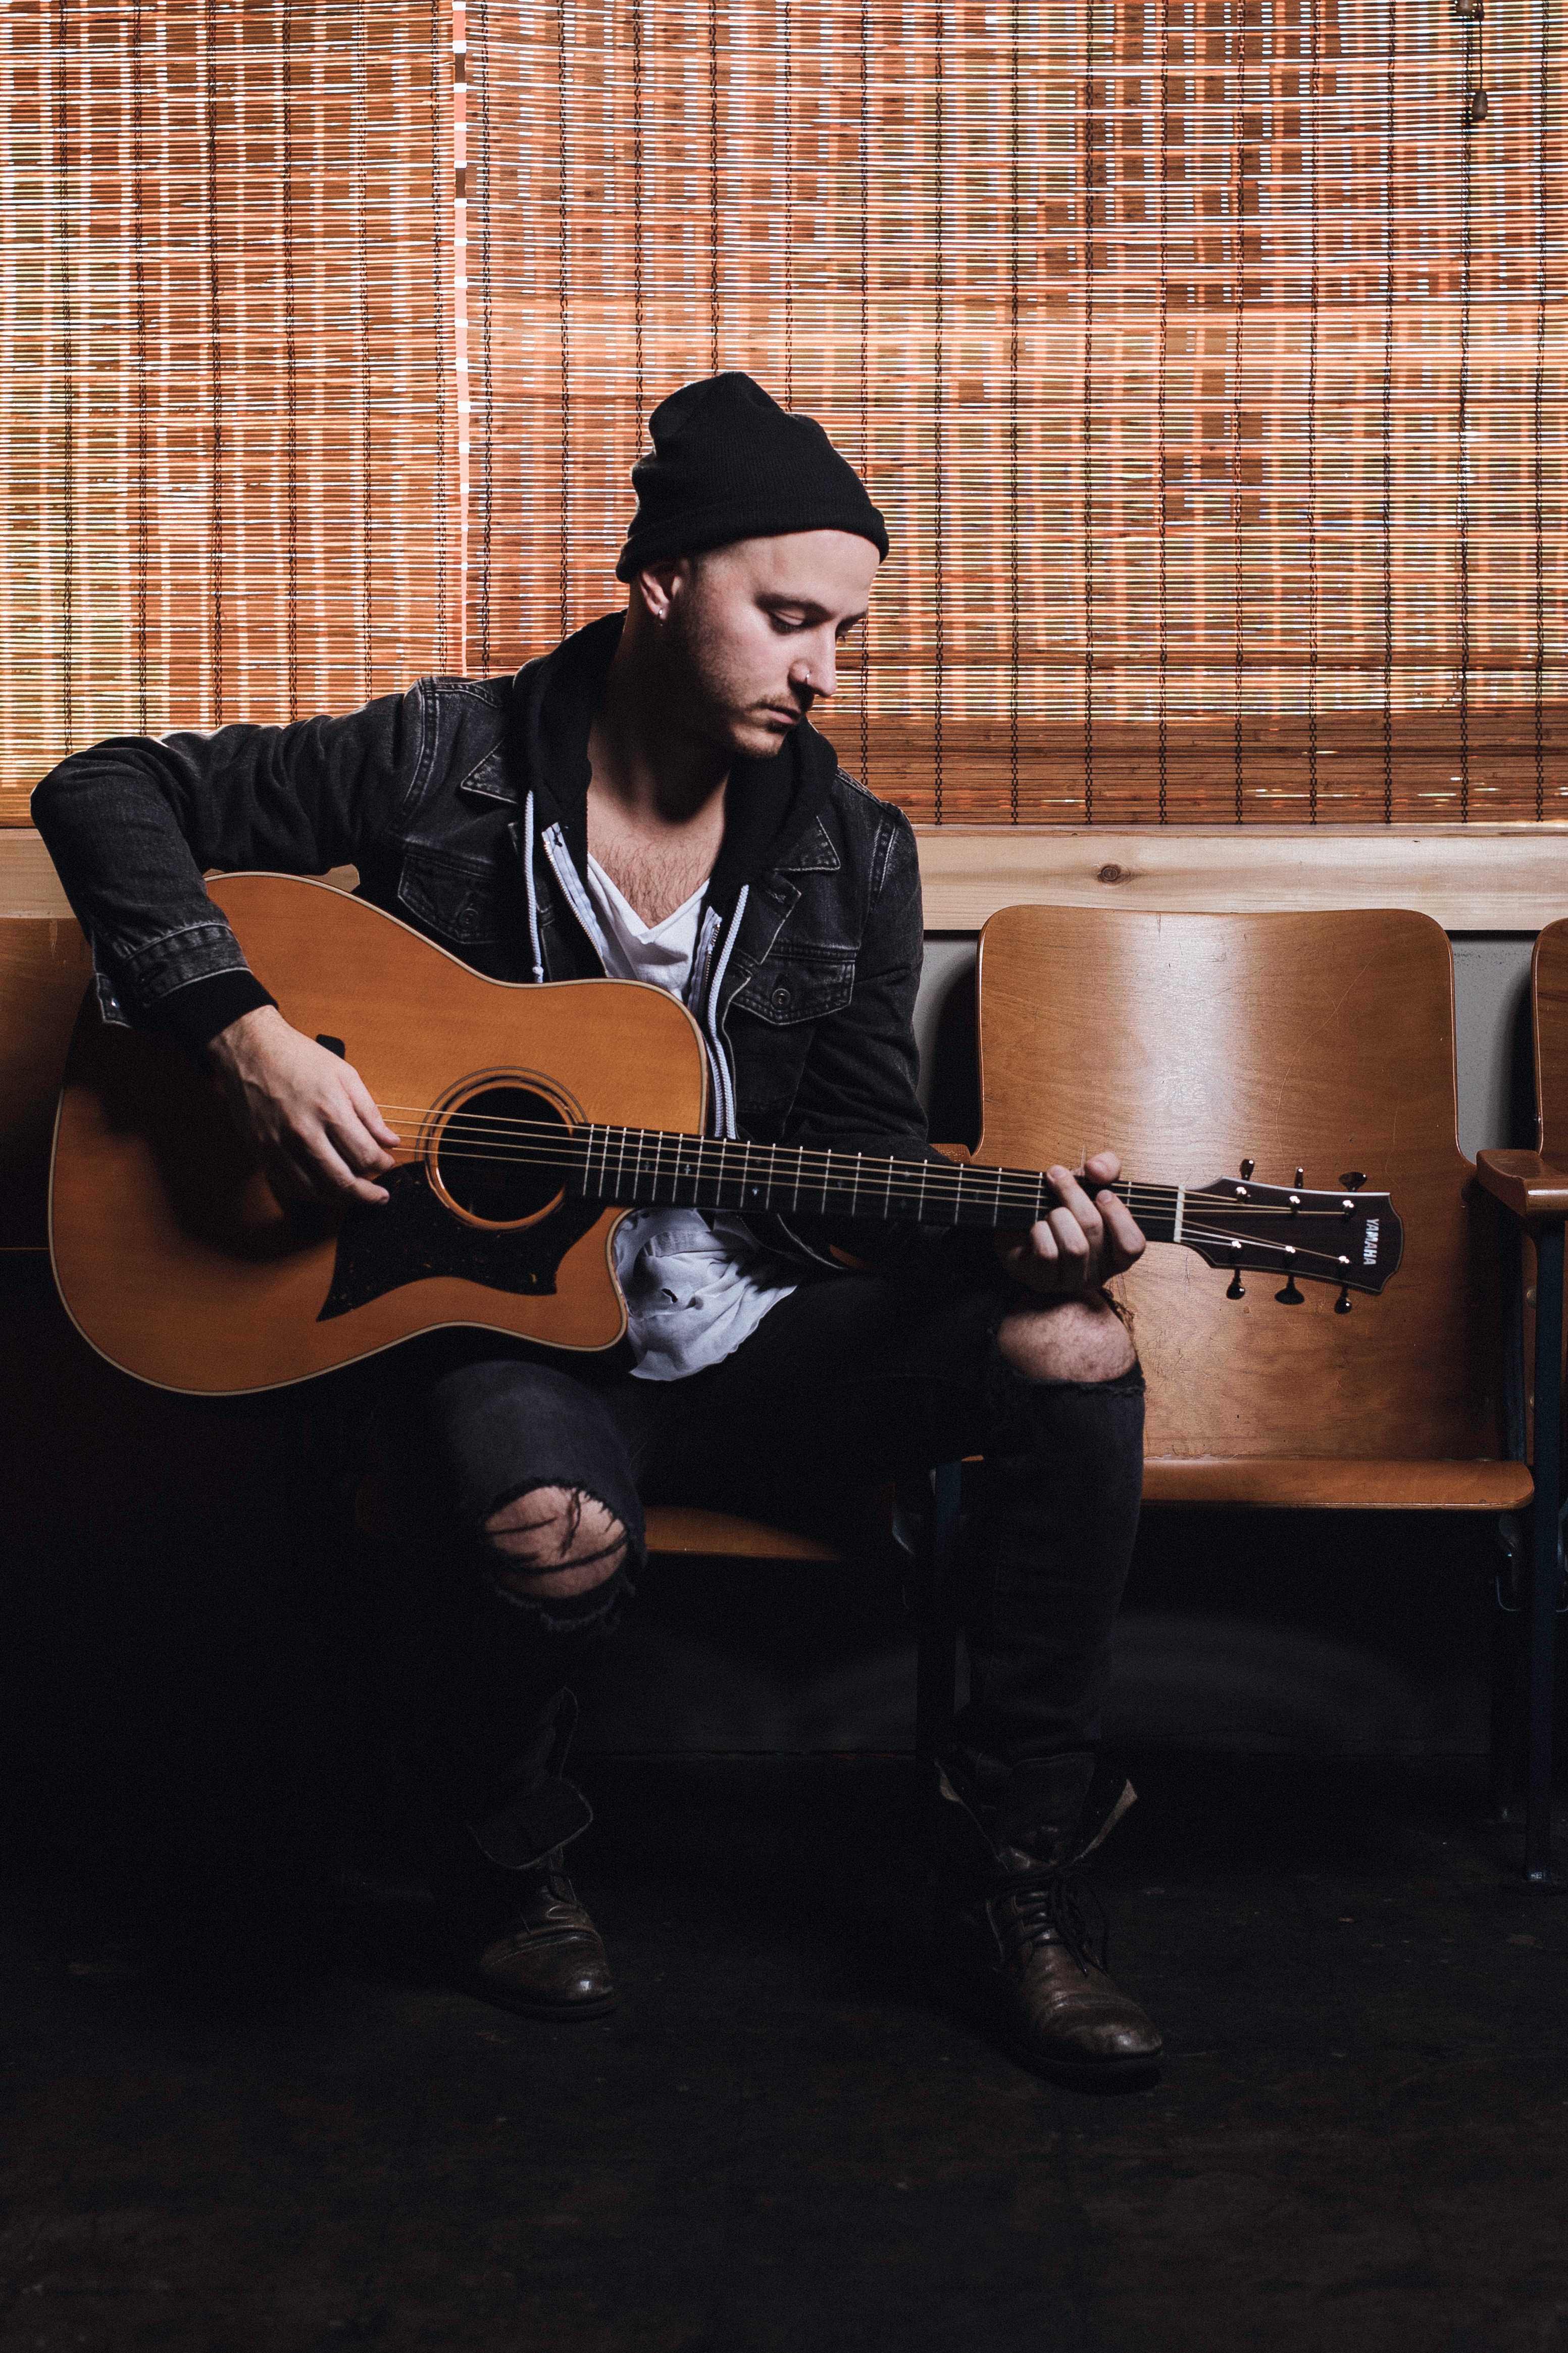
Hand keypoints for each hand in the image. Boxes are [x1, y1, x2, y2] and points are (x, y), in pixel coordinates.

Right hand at [207, 1004, 400, 1206]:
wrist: (251, 1050)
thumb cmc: (299, 1058)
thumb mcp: (345, 1075)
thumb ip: (370, 1112)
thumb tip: (391, 1141)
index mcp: (329, 1110)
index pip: (364, 1155)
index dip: (382, 1165)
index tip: (388, 1164)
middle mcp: (303, 1133)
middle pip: (342, 1181)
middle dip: (367, 1194)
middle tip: (380, 1196)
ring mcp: (279, 1146)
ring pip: (315, 1190)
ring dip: (341, 1199)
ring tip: (356, 1196)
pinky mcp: (262, 1152)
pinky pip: (290, 1186)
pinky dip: (312, 1195)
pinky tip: (326, 1190)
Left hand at [992, 1150, 1145, 1295]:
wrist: (1022, 1226)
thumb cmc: (1063, 1208)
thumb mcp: (1090, 1183)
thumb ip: (1107, 1167)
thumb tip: (1095, 1169)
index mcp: (1116, 1253)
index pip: (1133, 1245)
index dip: (1119, 1216)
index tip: (1102, 1193)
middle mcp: (1098, 1272)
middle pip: (1095, 1231)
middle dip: (1073, 1196)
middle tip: (1058, 1177)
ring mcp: (1070, 1280)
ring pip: (1074, 1246)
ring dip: (1057, 1215)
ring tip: (1049, 1209)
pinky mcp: (1043, 1281)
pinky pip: (1047, 1253)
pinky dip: (1039, 1231)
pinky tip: (1036, 1226)